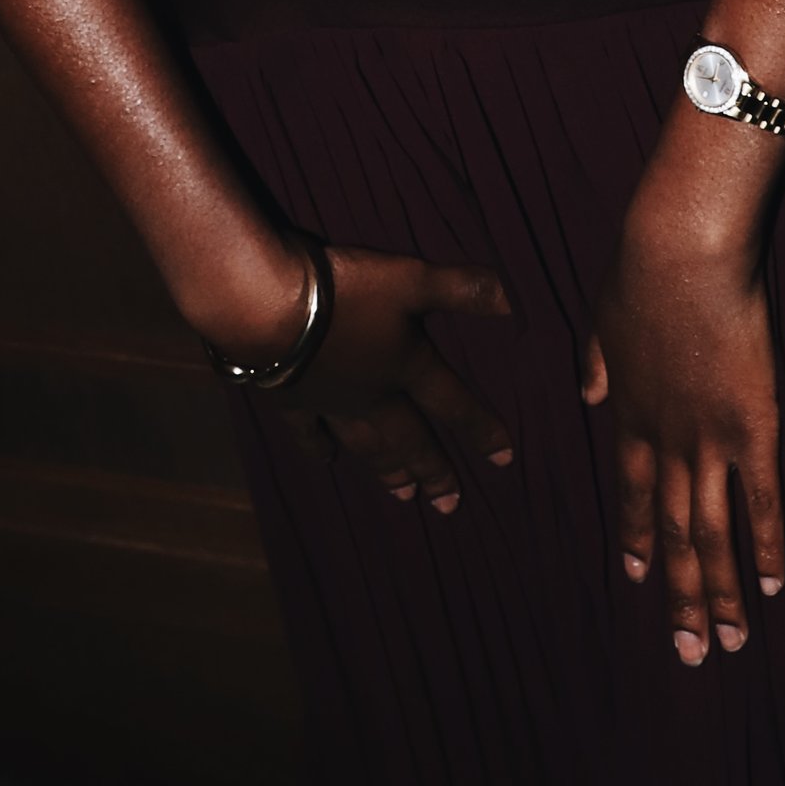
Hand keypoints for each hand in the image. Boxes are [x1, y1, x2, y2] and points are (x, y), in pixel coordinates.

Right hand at [243, 245, 515, 514]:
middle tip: (449, 505)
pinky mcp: (291, 400)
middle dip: (432, 469)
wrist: (268, 310)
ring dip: (386, 469)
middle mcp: (373, 396)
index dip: (481, 429)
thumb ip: (461, 289)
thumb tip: (515, 300)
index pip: (452, 404)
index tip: (504, 461)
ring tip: (403, 495)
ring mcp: (330, 403)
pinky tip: (325, 462)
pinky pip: (309, 433)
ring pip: (365, 444)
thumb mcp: (411, 280)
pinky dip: (318, 449)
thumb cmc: (345, 293)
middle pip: (409, 438)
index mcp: (405, 368)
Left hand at [581, 201, 784, 664]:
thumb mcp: (602, 315)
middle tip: (687, 652)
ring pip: (712, 535)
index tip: (635, 578)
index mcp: (630, 415)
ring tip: (729, 644)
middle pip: (672, 533)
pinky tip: (775, 588)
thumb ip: (595, 361)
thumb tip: (586, 392)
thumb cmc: (641, 267)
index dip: (634, 538)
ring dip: (721, 593)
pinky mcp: (753, 429)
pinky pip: (761, 502)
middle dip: (679, 595)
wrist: (679, 249)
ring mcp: (709, 441)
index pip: (630, 493)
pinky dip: (767, 548)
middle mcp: (666, 442)